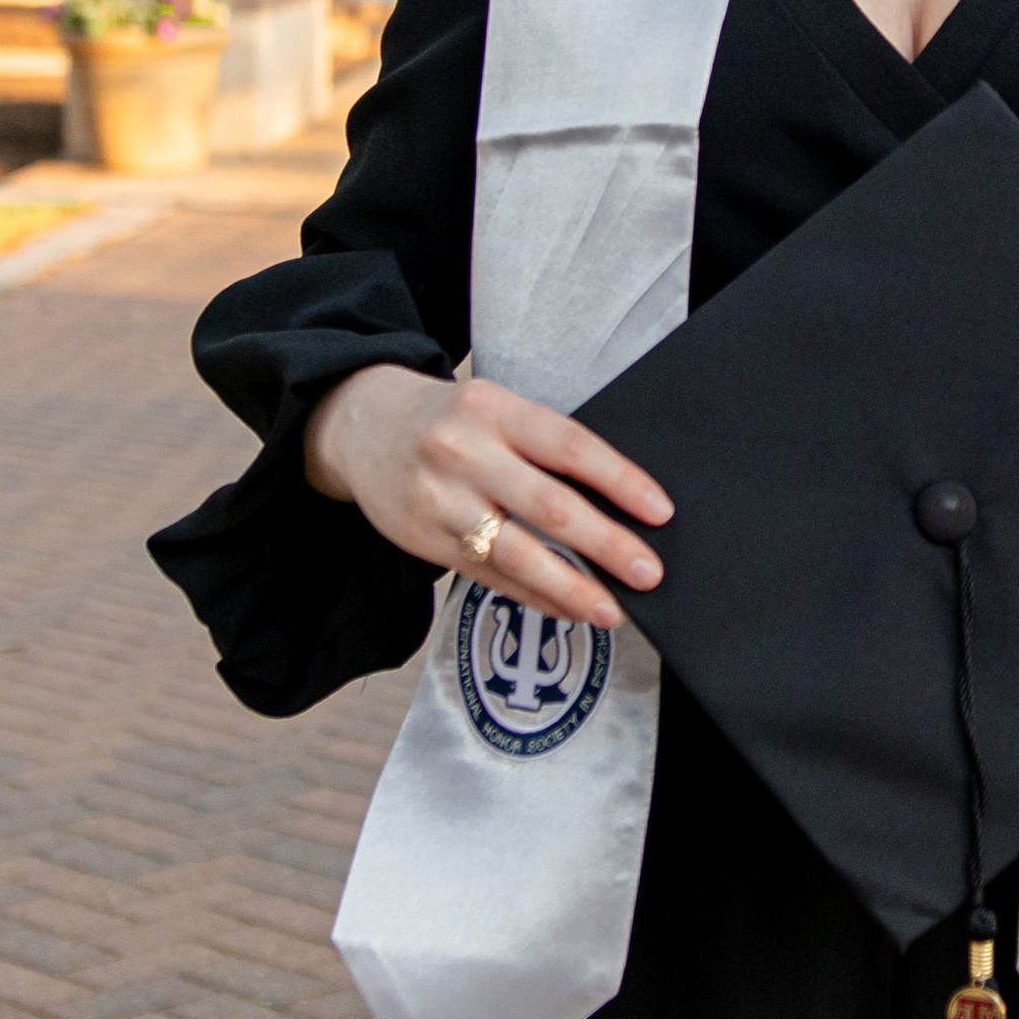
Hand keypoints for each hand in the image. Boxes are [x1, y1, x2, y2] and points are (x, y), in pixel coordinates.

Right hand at [304, 365, 668, 627]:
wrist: (360, 424)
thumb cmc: (448, 419)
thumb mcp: (494, 409)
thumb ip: (542, 446)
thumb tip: (617, 501)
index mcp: (494, 410)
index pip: (570, 446)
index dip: (620, 480)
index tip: (659, 511)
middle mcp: (465, 453)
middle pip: (548, 507)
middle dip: (605, 544)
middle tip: (647, 572)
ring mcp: (442, 501)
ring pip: (516, 553)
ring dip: (570, 587)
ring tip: (610, 608)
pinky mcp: (426, 540)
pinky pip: (489, 576)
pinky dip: (534, 596)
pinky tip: (567, 607)